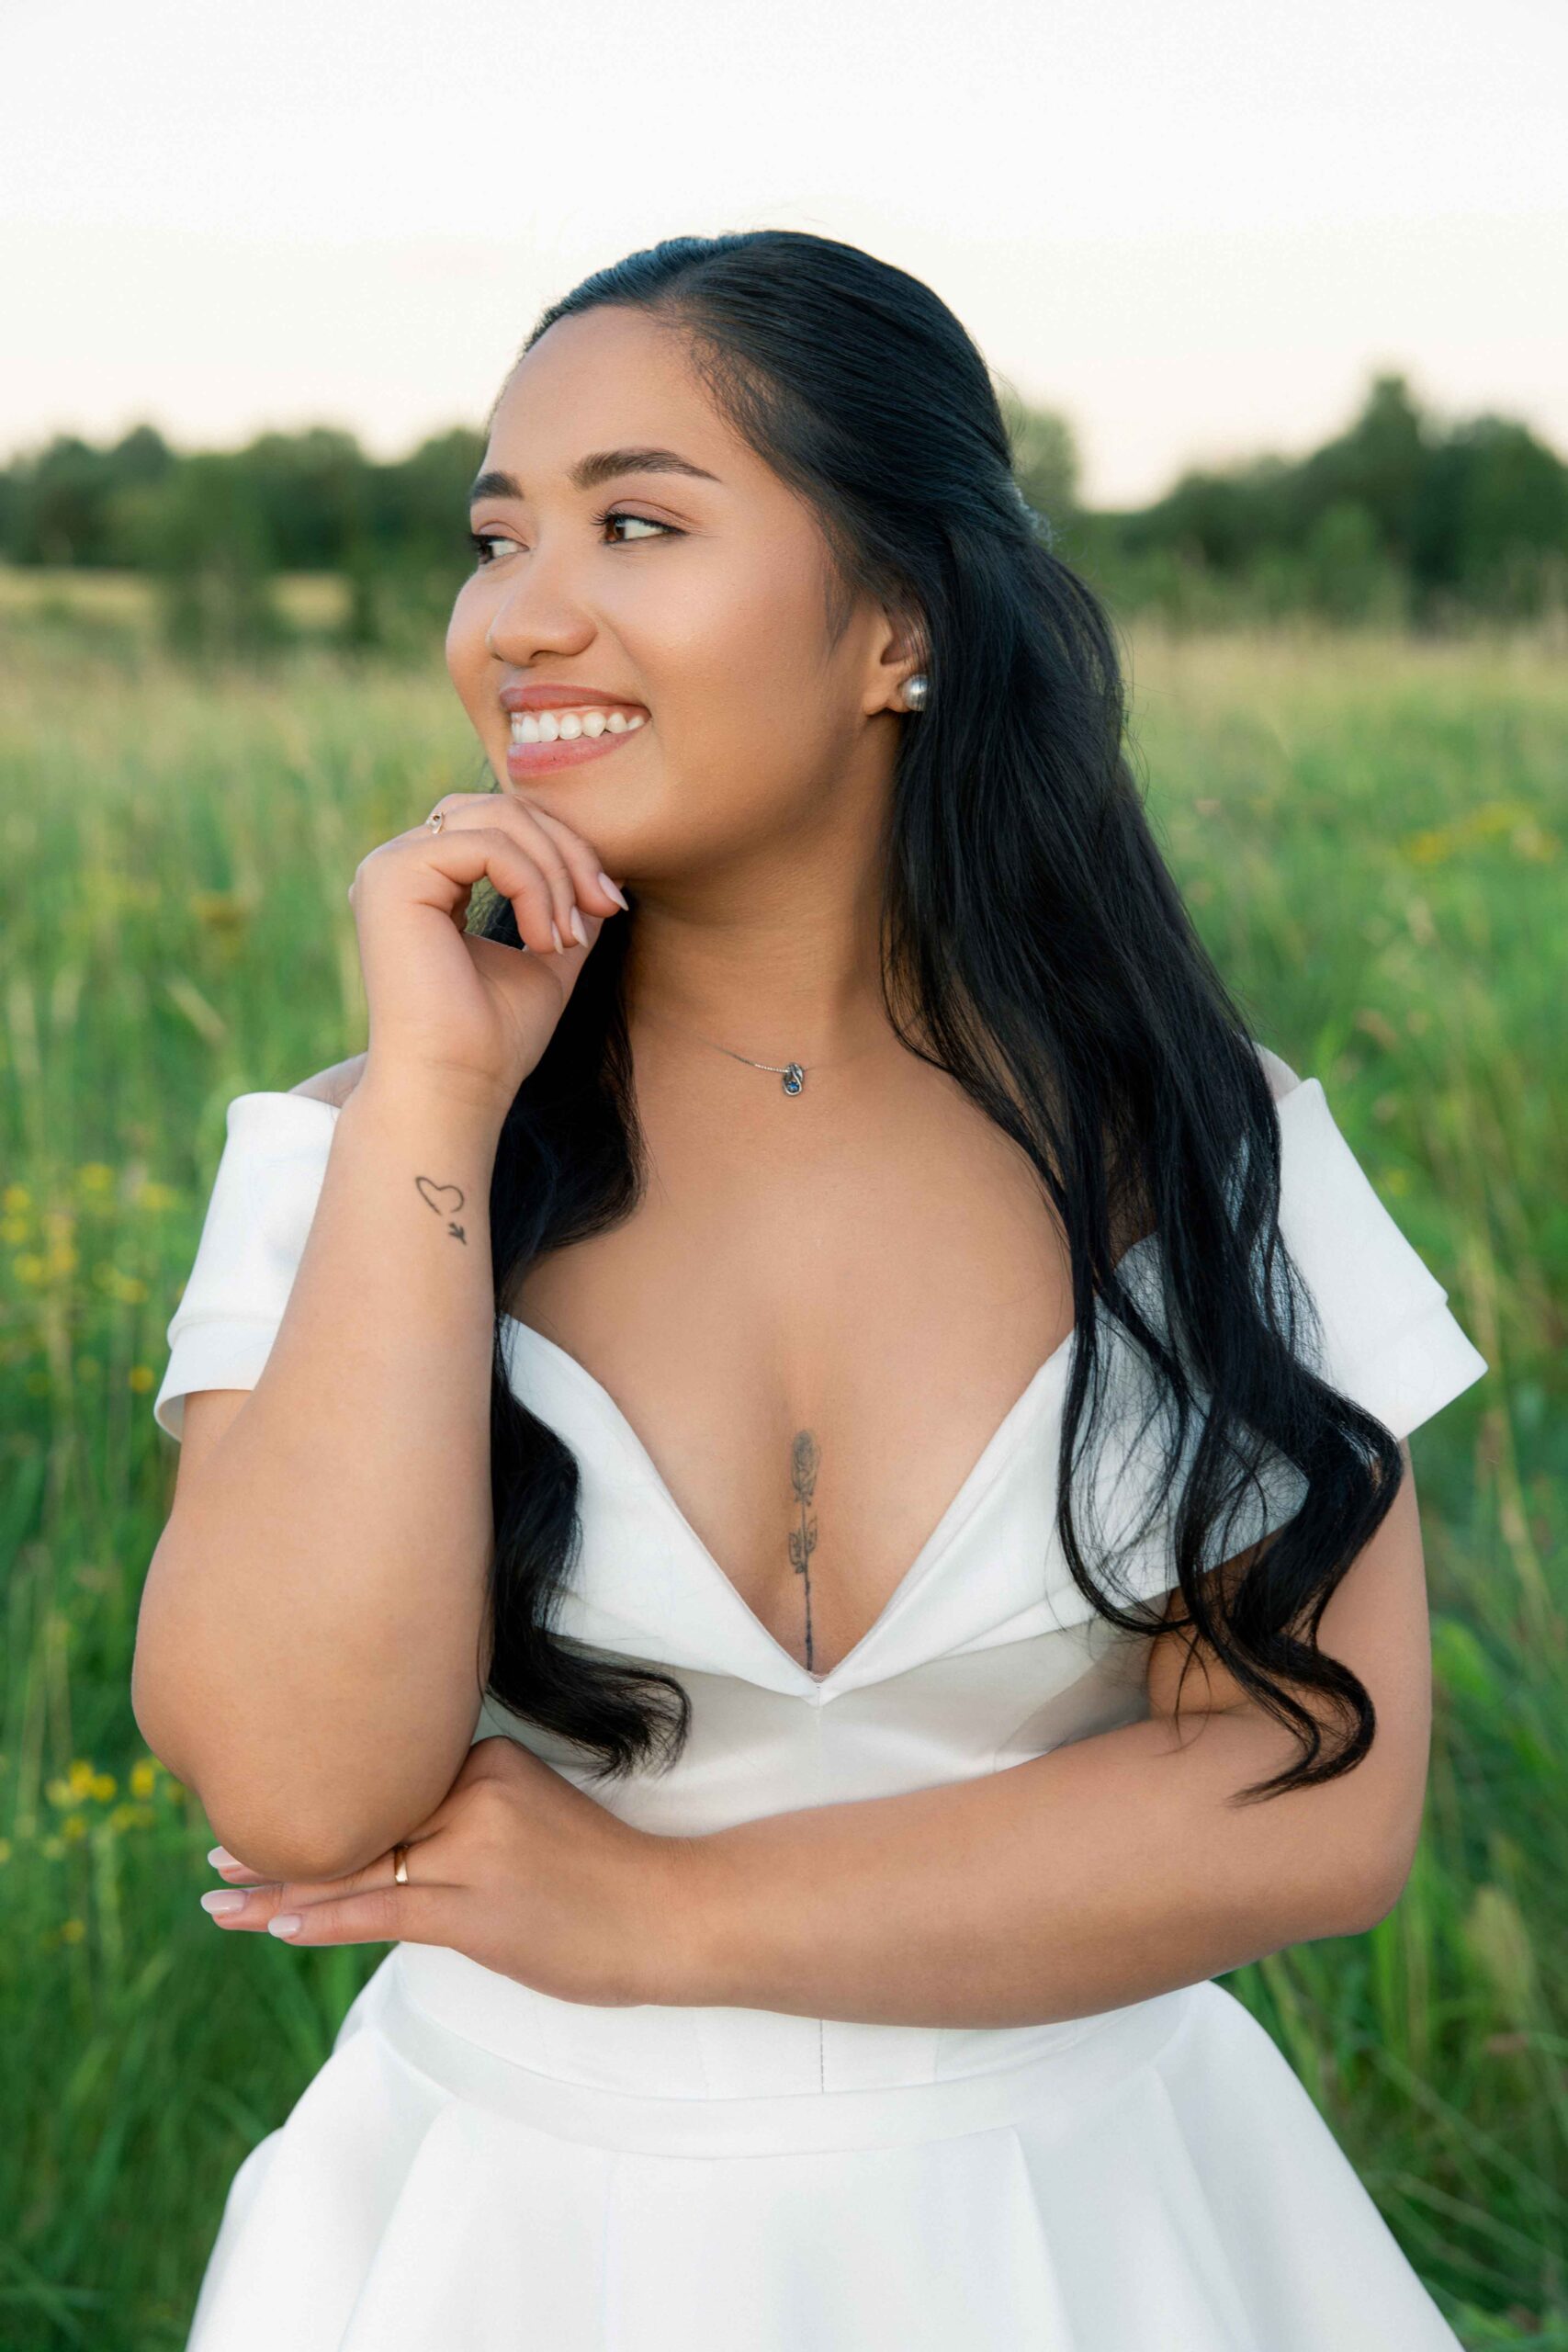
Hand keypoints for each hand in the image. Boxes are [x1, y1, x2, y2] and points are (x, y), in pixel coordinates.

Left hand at [196, 1736, 701, 2008]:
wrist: (671, 1913)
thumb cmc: (606, 1875)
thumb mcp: (534, 1815)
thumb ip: (469, 1811)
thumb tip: (396, 1836)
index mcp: (489, 1758)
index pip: (386, 1784)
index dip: (320, 1801)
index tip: (263, 1805)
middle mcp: (476, 1790)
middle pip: (360, 1818)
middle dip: (280, 1840)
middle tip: (217, 1856)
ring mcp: (476, 1848)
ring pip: (357, 1864)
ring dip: (278, 1885)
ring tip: (219, 1899)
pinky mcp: (477, 1909)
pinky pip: (382, 1910)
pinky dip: (323, 1916)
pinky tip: (276, 1922)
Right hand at [348, 789, 629, 1118]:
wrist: (456, 1088)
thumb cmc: (495, 1038)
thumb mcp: (547, 953)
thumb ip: (566, 905)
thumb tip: (607, 873)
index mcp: (429, 881)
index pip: (506, 823)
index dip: (567, 851)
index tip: (611, 906)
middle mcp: (401, 865)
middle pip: (503, 807)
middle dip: (569, 851)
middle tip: (605, 908)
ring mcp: (391, 867)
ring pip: (499, 817)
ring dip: (556, 872)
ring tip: (568, 937)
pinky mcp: (393, 877)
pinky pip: (488, 844)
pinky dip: (533, 886)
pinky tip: (542, 941)